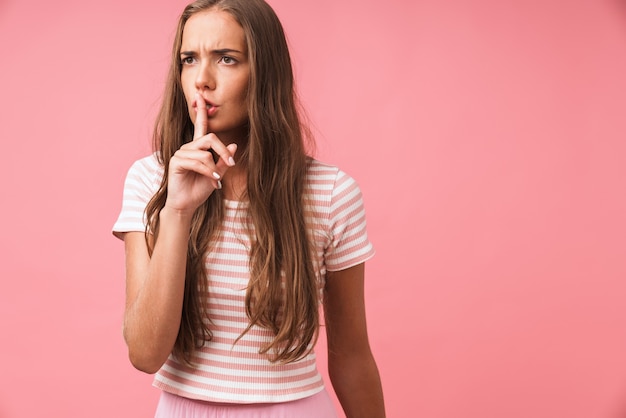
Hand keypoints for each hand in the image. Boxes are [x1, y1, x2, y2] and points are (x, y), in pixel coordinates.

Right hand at [164, 93, 236, 214]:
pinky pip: (197, 161)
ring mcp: (181, 154)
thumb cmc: (200, 189)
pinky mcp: (176, 162)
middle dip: (222, 150)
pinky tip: (213, 180)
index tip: (200, 96)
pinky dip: (208, 171)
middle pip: (209, 138)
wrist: (187, 205)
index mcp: (198, 148)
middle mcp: (188, 148)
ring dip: (215, 167)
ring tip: (217, 179)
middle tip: (231, 163)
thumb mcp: (217, 175)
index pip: (200, 126)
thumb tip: (233, 145)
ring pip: (204, 152)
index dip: (201, 111)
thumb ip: (224, 161)